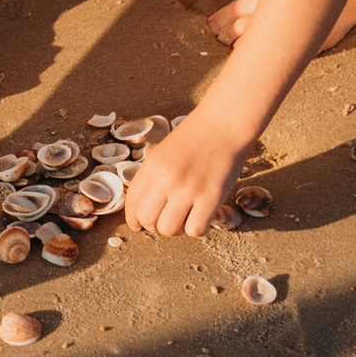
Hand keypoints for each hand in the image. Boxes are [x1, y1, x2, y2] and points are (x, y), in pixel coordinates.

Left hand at [123, 107, 252, 236]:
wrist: (223, 126)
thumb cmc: (194, 138)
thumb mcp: (163, 153)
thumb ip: (153, 177)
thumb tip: (145, 206)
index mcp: (151, 167)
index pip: (132, 203)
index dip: (134, 219)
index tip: (138, 225)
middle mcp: (165, 180)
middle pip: (147, 220)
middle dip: (154, 226)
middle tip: (165, 220)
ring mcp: (187, 190)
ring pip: (168, 230)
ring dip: (175, 229)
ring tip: (184, 218)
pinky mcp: (211, 199)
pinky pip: (195, 230)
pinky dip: (197, 229)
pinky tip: (201, 217)